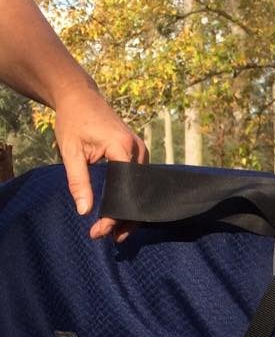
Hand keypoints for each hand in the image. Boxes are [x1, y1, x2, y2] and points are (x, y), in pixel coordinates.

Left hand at [54, 83, 147, 240]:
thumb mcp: (70, 151)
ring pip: (141, 191)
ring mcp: (142, 152)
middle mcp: (138, 150)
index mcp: (121, 147)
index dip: (115, 215)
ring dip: (130, 212)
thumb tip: (84, 211)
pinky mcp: (140, 154)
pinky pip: (139, 183)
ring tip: (117, 233)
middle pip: (138, 194)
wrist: (79, 96)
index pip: (125, 190)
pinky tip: (122, 215)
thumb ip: (78, 182)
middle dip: (126, 220)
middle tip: (112, 239)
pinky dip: (131, 199)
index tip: (100, 231)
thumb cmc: (72, 121)